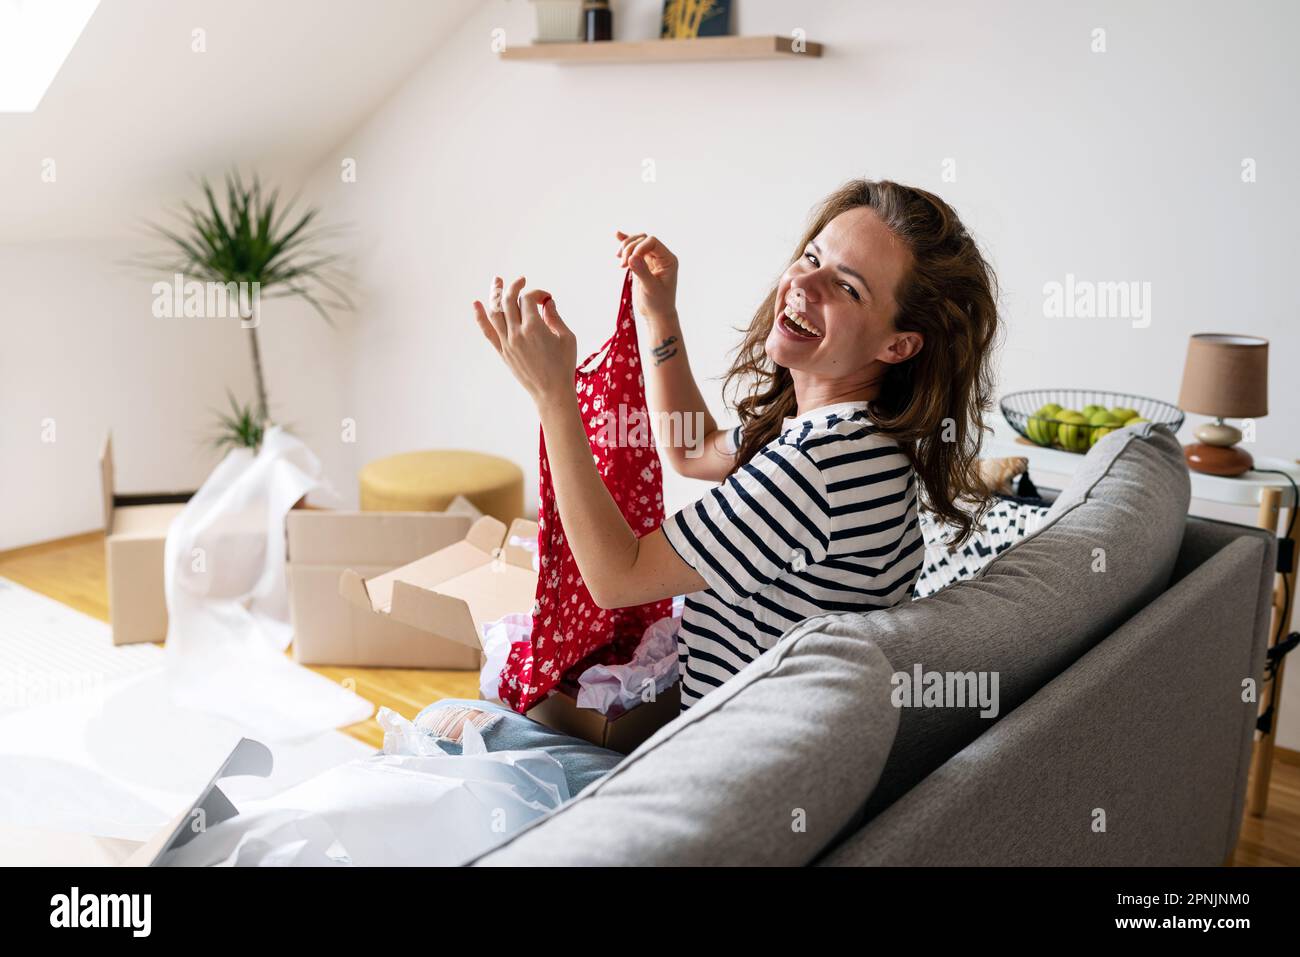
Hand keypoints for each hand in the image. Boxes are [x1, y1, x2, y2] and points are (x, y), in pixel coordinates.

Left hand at [474, 275, 576, 406]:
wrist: (551, 392)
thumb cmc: (564, 365)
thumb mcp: (566, 338)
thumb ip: (555, 317)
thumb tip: (547, 302)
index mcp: (534, 327)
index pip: (528, 298)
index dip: (538, 292)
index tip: (547, 298)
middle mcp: (517, 333)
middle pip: (508, 300)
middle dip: (514, 286)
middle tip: (521, 280)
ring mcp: (507, 342)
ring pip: (495, 312)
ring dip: (495, 294)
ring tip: (497, 282)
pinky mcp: (502, 352)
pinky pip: (487, 331)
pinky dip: (480, 316)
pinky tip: (476, 304)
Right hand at [615, 230, 677, 324]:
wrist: (656, 314)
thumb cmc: (658, 303)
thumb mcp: (650, 288)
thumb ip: (642, 272)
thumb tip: (631, 258)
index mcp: (668, 260)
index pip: (652, 242)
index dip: (639, 247)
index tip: (629, 261)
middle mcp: (661, 257)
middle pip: (642, 240)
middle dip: (629, 249)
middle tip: (622, 265)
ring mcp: (651, 259)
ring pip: (637, 242)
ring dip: (625, 248)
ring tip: (620, 263)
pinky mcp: (642, 264)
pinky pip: (634, 250)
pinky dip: (625, 243)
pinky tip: (617, 235)